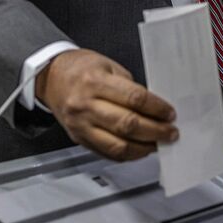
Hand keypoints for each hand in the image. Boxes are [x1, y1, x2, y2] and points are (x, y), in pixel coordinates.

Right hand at [36, 49, 177, 161]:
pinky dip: (128, 155)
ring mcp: (81, 125)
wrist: (51, 78)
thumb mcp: (108, 66)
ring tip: (158, 143)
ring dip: (144, 148)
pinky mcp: (79, 139)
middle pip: (127, 124)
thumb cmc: (81, 69)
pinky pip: (107, 154)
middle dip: (155, 131)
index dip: (156, 108)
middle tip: (170, 132)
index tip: (169, 113)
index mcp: (95, 82)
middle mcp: (86, 105)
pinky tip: (140, 149)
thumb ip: (129, 87)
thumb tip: (154, 108)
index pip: (134, 98)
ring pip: (118, 145)